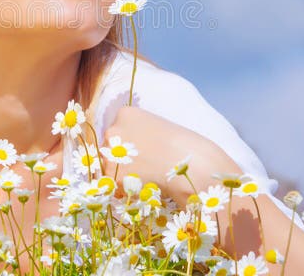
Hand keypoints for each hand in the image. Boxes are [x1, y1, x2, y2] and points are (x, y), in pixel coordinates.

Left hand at [99, 106, 240, 200]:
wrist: (194, 164)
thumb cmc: (182, 146)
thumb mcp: (157, 128)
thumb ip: (138, 134)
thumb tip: (128, 149)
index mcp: (126, 113)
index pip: (116, 132)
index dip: (129, 145)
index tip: (144, 152)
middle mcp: (113, 129)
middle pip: (108, 149)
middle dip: (122, 160)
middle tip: (146, 166)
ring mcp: (111, 152)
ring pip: (110, 168)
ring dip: (124, 175)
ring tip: (148, 175)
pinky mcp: (113, 175)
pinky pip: (115, 186)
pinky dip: (127, 190)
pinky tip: (145, 184)